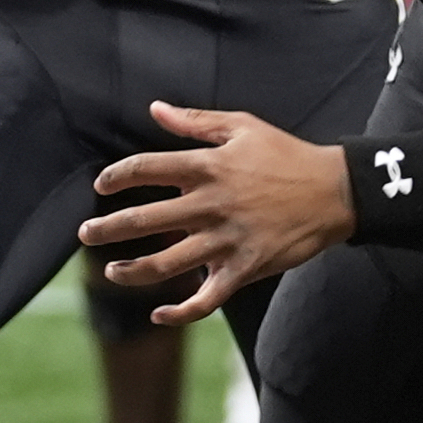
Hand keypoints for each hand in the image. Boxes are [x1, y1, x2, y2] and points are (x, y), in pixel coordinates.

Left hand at [78, 103, 351, 326]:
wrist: (335, 192)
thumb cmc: (287, 155)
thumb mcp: (243, 126)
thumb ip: (195, 120)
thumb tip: (155, 109)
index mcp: (207, 166)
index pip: (145, 168)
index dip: (116, 177)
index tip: (100, 187)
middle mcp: (210, 204)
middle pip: (144, 220)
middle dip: (107, 230)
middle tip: (86, 234)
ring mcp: (225, 240)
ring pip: (165, 264)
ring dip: (131, 272)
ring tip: (112, 272)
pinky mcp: (244, 269)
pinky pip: (205, 299)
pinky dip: (180, 312)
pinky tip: (159, 314)